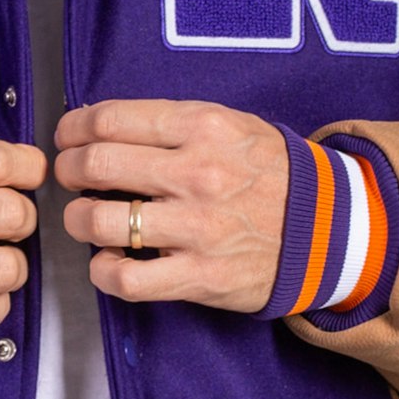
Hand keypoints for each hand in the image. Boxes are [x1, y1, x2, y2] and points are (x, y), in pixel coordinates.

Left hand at [54, 99, 287, 313]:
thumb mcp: (233, 125)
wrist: (331, 229)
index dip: (73, 128)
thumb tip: (104, 127)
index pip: (111, 119)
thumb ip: (173, 123)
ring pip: (100, 221)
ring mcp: (197, 227)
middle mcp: (197, 173)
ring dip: (78, 219)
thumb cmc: (273, 174)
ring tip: (85, 218)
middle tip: (69, 175)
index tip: (67, 137)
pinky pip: (125, 279)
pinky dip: (102, 271)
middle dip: (67, 169)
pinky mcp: (199, 275)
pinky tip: (108, 261)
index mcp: (204, 127)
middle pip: (96, 163)